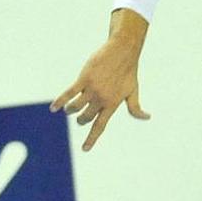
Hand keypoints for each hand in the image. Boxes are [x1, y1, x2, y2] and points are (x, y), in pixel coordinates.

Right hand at [51, 10, 150, 150]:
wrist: (122, 51)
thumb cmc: (128, 71)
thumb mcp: (133, 90)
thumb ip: (135, 107)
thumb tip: (147, 117)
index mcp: (113, 104)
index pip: (100, 126)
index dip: (92, 139)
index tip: (85, 149)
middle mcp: (102, 99)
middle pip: (85, 117)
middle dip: (81, 120)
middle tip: (80, 118)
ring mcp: (92, 89)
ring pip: (75, 107)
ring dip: (70, 110)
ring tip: (69, 109)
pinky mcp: (83, 79)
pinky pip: (68, 93)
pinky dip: (60, 101)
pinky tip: (54, 107)